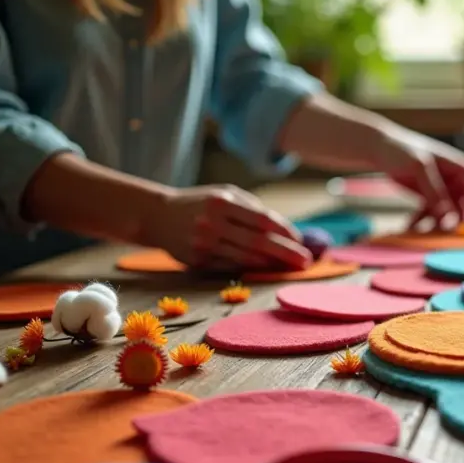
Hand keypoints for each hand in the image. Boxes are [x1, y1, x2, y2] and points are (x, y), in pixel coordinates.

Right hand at [144, 185, 311, 270]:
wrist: (157, 217)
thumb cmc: (200, 203)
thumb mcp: (224, 194)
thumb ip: (252, 208)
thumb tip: (285, 229)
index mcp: (222, 202)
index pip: (262, 220)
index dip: (285, 232)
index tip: (301, 241)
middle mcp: (212, 223)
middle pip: (258, 242)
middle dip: (286, 253)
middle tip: (306, 262)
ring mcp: (204, 244)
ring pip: (246, 258)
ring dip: (272, 264)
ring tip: (290, 267)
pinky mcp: (198, 261)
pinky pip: (231, 267)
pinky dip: (251, 268)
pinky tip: (266, 268)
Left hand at [374, 127, 463, 229]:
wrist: (381, 148)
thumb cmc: (403, 150)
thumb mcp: (420, 168)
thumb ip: (434, 191)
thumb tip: (447, 215)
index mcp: (461, 168)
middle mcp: (456, 181)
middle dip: (457, 223)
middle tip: (446, 237)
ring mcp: (443, 191)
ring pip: (446, 216)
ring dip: (436, 226)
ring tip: (420, 231)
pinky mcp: (428, 199)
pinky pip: (431, 216)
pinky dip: (422, 223)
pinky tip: (410, 226)